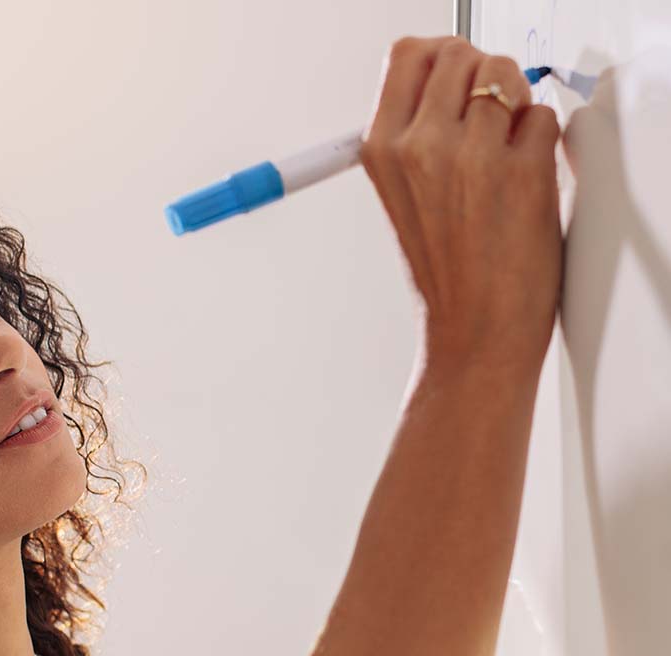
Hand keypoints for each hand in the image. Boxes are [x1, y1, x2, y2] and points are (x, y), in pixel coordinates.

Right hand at [360, 36, 562, 382]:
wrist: (473, 331)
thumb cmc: (445, 273)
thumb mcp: (403, 197)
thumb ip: (416, 133)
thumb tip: (454, 79)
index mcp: (381, 151)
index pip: (409, 54)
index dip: (441, 61)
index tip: (454, 85)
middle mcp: (420, 147)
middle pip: (461, 54)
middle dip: (481, 79)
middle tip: (485, 125)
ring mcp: (471, 156)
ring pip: (505, 74)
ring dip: (514, 105)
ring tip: (504, 155)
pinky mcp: (522, 168)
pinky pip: (543, 116)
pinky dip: (541, 142)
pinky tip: (523, 183)